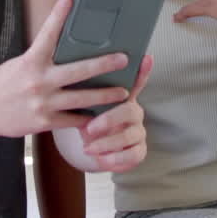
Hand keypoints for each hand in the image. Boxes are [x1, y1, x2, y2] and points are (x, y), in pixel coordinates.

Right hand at [0, 0, 131, 137]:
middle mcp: (39, 81)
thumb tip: (62, 44)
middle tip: (124, 59)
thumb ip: (40, 58)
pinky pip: (72, 119)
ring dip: (105, 95)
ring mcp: (43, 103)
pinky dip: (87, 117)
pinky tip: (101, 116)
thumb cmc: (2, 84)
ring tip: (123, 93)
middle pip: (78, 70)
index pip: (47, 33)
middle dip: (104, 64)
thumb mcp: (19, 64)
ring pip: (82, 99)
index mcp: (30, 62)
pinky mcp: (44, 122)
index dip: (58, 14)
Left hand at [78, 55, 150, 171]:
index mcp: (122, 97)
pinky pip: (133, 155)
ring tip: (89, 148)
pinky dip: (115, 159)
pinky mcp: (139, 150)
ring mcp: (138, 131)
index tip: (146, 58)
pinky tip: (101, 160)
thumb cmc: (89, 121)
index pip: (135, 81)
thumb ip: (85, 92)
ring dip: (108, 143)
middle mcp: (134, 112)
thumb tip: (70, 71)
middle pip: (130, 110)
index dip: (143, 71)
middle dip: (109, 119)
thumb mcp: (86, 106)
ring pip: (130, 135)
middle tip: (89, 128)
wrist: (93, 148)